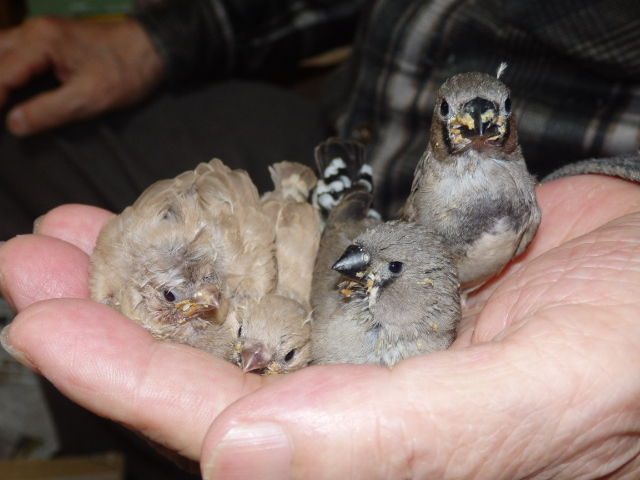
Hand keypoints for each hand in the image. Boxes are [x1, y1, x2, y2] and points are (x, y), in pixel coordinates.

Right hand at [0, 16, 164, 135]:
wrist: (155, 47)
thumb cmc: (126, 71)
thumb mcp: (91, 98)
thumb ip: (50, 110)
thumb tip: (13, 124)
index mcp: (40, 42)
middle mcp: (34, 30)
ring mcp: (42, 31)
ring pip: (0, 49)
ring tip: (1, 103)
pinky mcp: (52, 37)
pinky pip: (15, 49)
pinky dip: (5, 67)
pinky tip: (9, 87)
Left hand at [2, 175, 639, 478]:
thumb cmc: (637, 350)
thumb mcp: (538, 395)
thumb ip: (405, 441)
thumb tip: (243, 460)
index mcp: (381, 453)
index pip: (224, 427)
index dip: (125, 378)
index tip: (41, 323)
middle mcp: (359, 403)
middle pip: (207, 365)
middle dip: (112, 313)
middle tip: (33, 261)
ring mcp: (369, 336)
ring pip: (238, 308)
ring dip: (159, 266)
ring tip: (79, 231)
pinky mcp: (387, 281)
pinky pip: (291, 261)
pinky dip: (237, 233)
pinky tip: (193, 210)